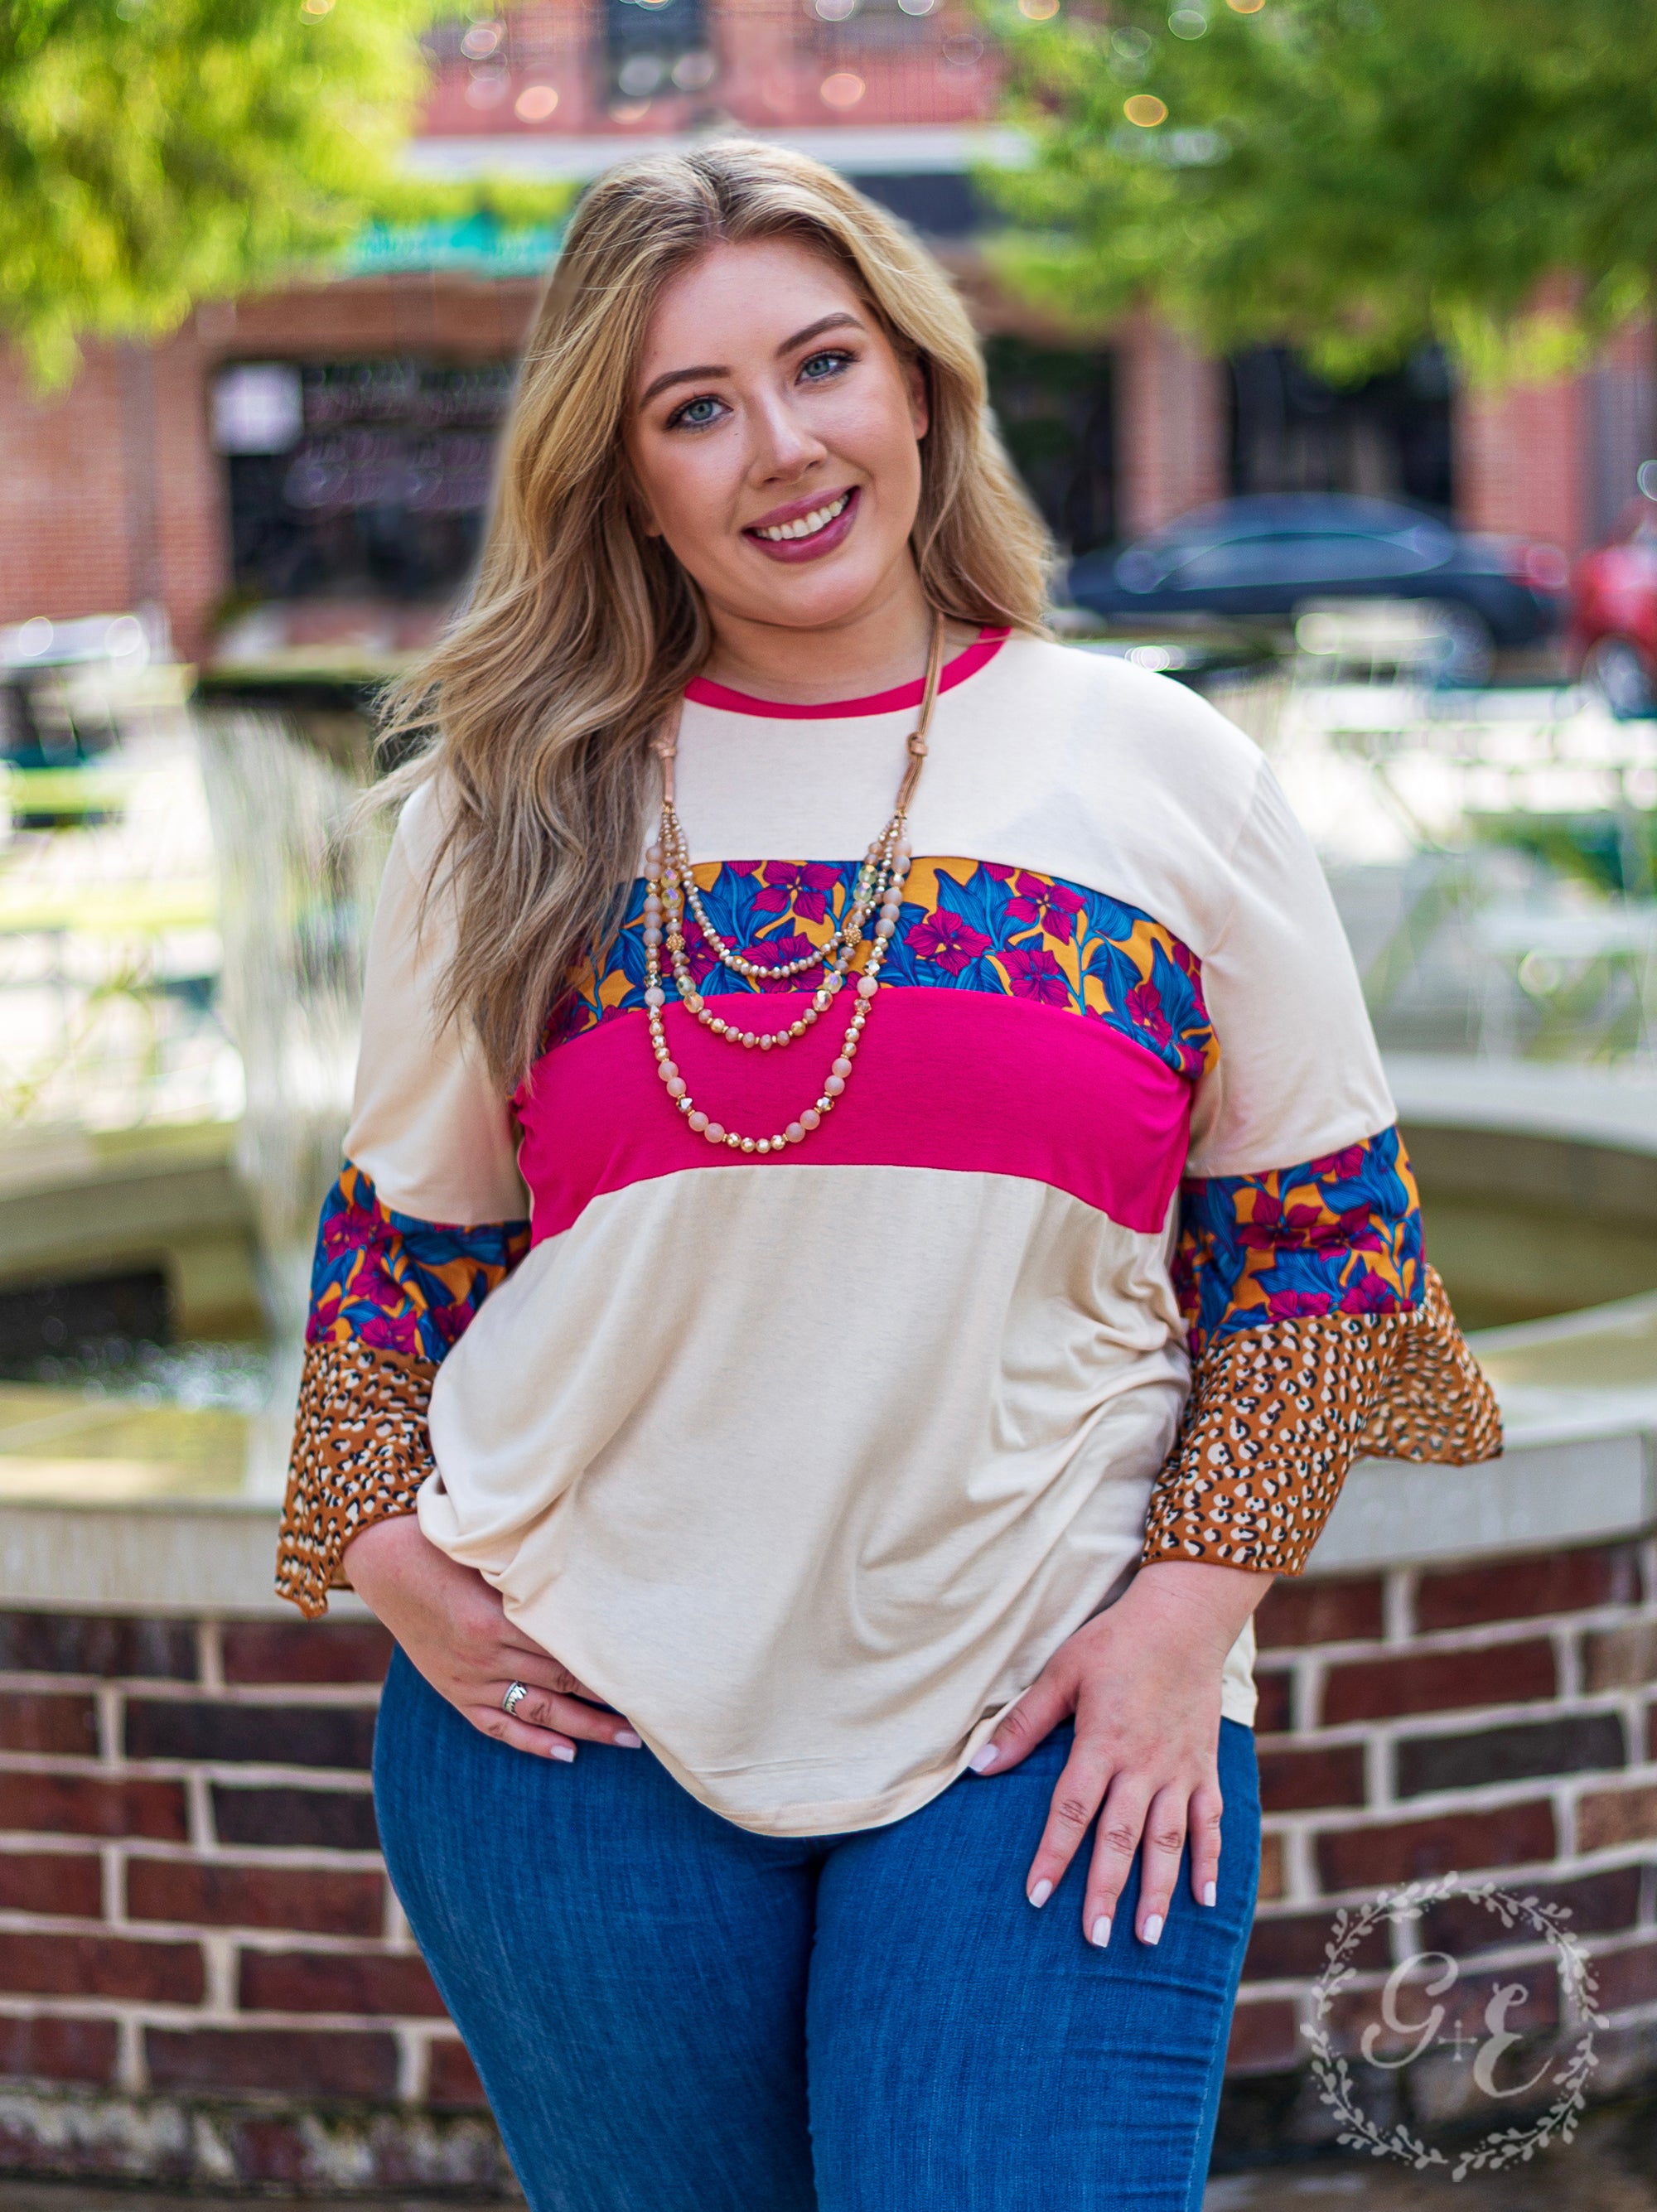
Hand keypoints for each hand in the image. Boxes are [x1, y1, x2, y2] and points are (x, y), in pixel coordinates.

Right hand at [343, 1513, 640, 1761]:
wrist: (386, 1564)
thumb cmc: (448, 1546)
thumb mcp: (492, 1555)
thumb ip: (535, 1577)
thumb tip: (592, 1589)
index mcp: (496, 1616)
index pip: (565, 1649)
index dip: (606, 1664)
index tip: (643, 1673)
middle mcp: (484, 1653)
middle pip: (560, 1685)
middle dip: (607, 1702)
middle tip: (650, 1714)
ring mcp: (467, 1678)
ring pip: (536, 1710)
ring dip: (584, 1727)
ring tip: (626, 1740)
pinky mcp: (454, 1692)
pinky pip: (497, 1726)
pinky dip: (532, 1743)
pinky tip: (567, 1753)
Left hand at [969, 1562, 1266, 1946]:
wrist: (1184, 1618)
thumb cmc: (1115, 1643)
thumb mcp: (1061, 1673)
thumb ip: (1023, 1724)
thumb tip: (981, 1767)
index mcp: (1103, 1742)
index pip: (1072, 1810)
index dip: (1053, 1855)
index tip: (1036, 1897)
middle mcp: (1144, 1764)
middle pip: (1121, 1837)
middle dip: (1107, 1890)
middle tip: (1095, 1939)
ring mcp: (1180, 1769)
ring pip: (1169, 1840)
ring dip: (1159, 1891)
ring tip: (1147, 1937)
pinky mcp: (1206, 1767)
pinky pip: (1211, 1822)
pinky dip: (1210, 1861)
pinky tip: (1205, 1900)